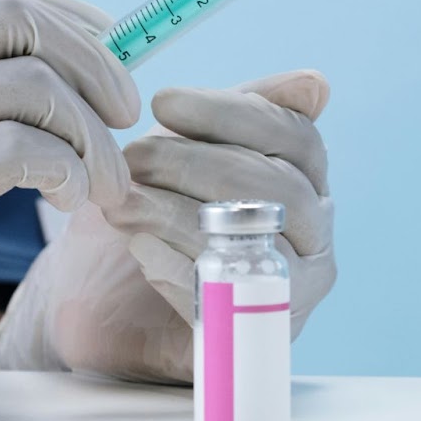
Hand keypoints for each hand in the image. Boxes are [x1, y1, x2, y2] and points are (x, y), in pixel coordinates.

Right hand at [0, 0, 138, 420]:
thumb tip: (39, 91)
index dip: (64, 17)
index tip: (113, 51)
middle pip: (16, 17)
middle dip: (95, 59)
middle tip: (130, 113)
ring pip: (34, 84)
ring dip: (94, 134)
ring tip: (106, 183)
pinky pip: (25, 148)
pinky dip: (69, 169)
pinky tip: (70, 200)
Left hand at [0, 70, 335, 382]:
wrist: (104, 303)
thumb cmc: (153, 211)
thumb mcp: (182, 151)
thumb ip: (230, 116)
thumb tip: (315, 84)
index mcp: (306, 178)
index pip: (294, 136)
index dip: (230, 113)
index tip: (163, 102)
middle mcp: (313, 235)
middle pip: (278, 188)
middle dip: (195, 165)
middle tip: (133, 158)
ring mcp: (291, 289)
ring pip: (255, 242)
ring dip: (177, 213)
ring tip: (122, 201)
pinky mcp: (252, 336)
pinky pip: (227, 296)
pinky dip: (176, 265)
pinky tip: (137, 246)